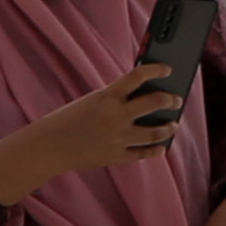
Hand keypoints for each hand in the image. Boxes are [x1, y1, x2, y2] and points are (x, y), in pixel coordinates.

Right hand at [0, 62, 174, 203]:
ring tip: (173, 124)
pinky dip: (155, 150)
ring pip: (155, 132)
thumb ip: (117, 99)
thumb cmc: (68, 120)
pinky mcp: (116, 157)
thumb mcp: (92, 101)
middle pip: (155, 102)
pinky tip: (161, 147)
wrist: (49, 146)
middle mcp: (116, 116)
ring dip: (168, 127)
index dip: (156, 69)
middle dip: (170, 100)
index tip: (167, 69)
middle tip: (176, 99)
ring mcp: (118, 138)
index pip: (138, 76)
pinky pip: (143, 153)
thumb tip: (146, 98)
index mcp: (107, 97)